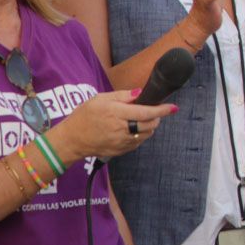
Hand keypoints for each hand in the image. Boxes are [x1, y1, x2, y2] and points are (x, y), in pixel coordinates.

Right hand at [52, 89, 178, 163]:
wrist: (71, 139)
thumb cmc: (84, 116)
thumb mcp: (100, 99)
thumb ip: (122, 96)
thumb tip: (140, 93)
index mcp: (116, 113)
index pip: (146, 112)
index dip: (162, 110)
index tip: (173, 107)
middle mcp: (120, 129)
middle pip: (150, 125)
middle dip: (156, 117)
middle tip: (153, 111)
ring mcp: (121, 142)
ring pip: (146, 134)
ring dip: (149, 126)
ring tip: (139, 119)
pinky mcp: (120, 151)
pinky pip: (138, 142)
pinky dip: (140, 134)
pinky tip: (131, 129)